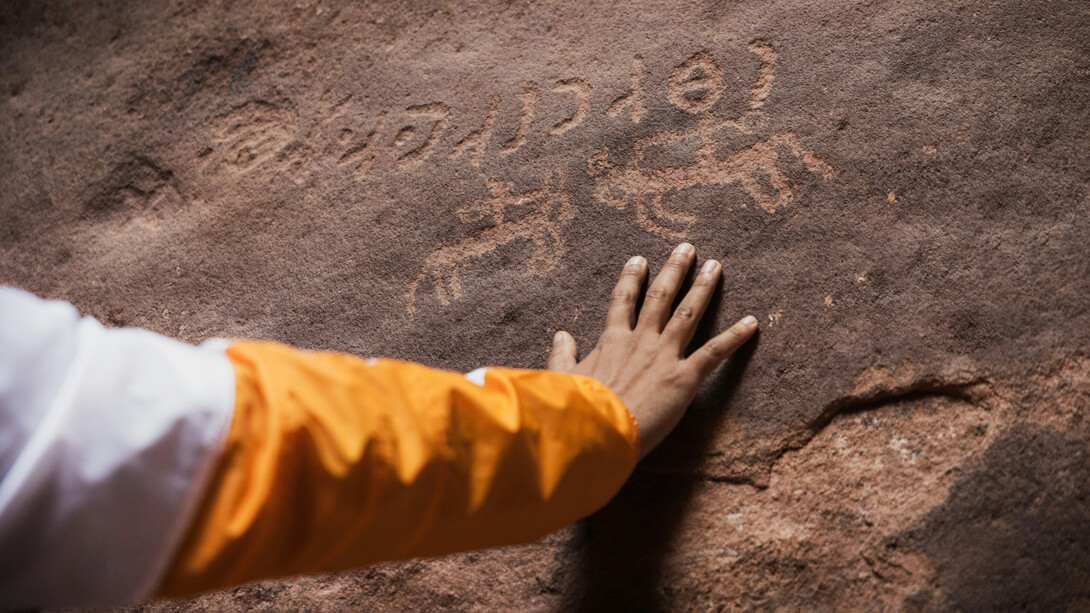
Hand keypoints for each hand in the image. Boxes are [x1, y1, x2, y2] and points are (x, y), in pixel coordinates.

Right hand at [547, 243, 757, 458]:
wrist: (596, 431)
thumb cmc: (577, 410)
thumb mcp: (564, 379)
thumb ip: (563, 356)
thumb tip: (560, 336)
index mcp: (612, 340)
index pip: (622, 300)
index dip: (631, 278)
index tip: (639, 259)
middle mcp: (641, 340)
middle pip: (660, 297)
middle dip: (674, 270)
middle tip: (687, 249)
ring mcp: (664, 356)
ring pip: (688, 313)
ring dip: (704, 288)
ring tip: (716, 266)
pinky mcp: (684, 377)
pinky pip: (715, 352)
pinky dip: (735, 336)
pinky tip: (752, 322)